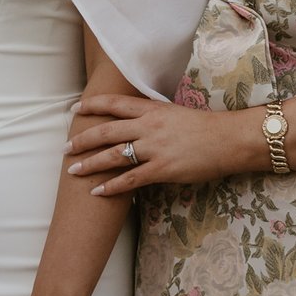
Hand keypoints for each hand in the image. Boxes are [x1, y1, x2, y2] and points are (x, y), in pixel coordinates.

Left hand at [65, 84, 249, 198]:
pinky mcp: (162, 169)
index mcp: (152, 109)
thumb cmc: (207, 127)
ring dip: (90, 164)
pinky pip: (130, 180)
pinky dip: (111, 187)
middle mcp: (148, 126)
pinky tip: (97, 191)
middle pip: (106, 131)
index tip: (75, 109)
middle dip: (82, 139)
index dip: (92, 105)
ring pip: (113, 155)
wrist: (229, 139)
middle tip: (65, 147)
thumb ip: (154, 116)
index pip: (114, 104)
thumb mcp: (175, 113)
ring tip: (73, 170)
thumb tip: (137, 121)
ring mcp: (154, 148)